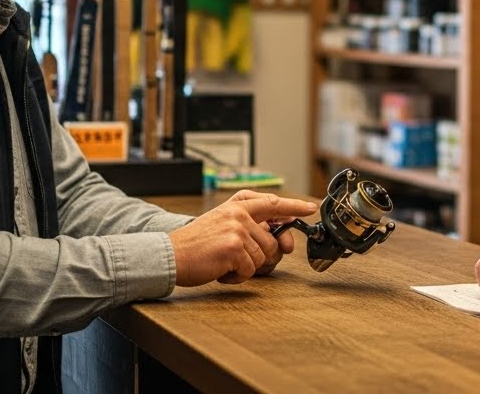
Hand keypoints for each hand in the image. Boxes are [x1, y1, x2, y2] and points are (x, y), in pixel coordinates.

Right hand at [169, 191, 317, 286]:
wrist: (170, 255)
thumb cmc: (196, 245)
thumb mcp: (221, 223)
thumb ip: (248, 224)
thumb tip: (279, 235)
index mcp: (236, 205)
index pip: (272, 203)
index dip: (294, 206)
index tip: (310, 207)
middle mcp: (239, 214)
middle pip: (271, 242)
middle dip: (260, 257)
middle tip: (240, 260)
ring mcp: (237, 230)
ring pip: (262, 258)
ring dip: (246, 268)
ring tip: (224, 263)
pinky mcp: (233, 248)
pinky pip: (250, 270)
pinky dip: (238, 277)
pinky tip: (221, 270)